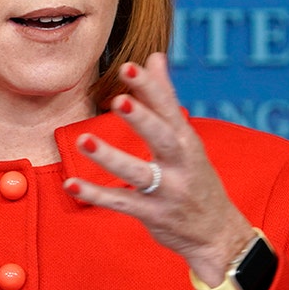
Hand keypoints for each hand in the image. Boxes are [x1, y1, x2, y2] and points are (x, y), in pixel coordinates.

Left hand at [62, 52, 254, 287]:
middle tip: (118, 99)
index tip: (129, 66)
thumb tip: (154, 56)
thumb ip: (165, 97)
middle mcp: (181, 164)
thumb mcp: (187, 138)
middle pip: (161, 137)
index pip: (169, 108)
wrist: (217, 233)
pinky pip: (121, 203)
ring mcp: (167, 191)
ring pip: (138, 172)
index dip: (150, 87)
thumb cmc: (197, 177)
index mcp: (187, 140)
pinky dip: (96, 194)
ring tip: (85, 139)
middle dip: (142, 118)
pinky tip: (71, 183)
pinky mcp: (153, 214)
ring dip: (111, 157)